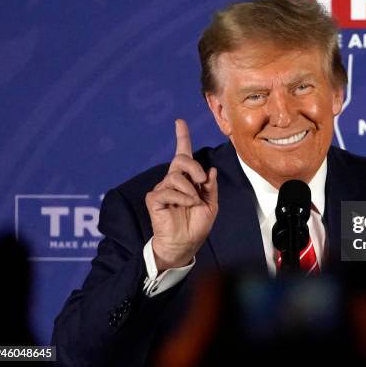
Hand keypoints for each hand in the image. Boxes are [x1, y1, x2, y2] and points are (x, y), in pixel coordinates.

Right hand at [145, 119, 217, 270]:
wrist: (185, 245)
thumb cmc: (196, 226)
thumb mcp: (211, 205)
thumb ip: (210, 187)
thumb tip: (210, 170)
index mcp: (187, 179)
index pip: (183, 154)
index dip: (182, 137)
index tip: (179, 121)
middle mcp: (173, 181)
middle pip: (181, 159)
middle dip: (194, 167)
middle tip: (202, 181)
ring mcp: (162, 189)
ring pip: (176, 176)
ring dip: (190, 189)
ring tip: (193, 202)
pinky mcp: (154, 199)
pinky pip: (168, 190)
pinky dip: (182, 198)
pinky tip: (185, 206)